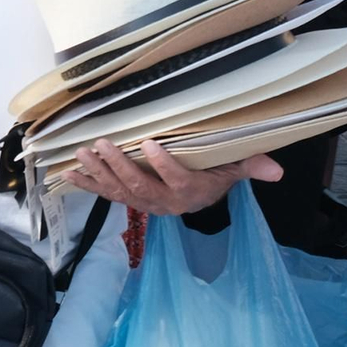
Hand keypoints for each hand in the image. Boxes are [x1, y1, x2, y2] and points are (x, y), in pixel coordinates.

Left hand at [61, 137, 281, 214]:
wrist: (201, 198)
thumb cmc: (215, 174)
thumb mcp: (233, 168)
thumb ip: (250, 166)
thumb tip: (277, 170)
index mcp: (190, 192)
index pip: (177, 180)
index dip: (163, 164)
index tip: (149, 143)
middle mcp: (165, 202)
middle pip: (141, 186)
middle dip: (119, 166)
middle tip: (103, 144)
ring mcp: (144, 203)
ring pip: (120, 191)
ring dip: (99, 172)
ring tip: (83, 153)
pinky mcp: (129, 200)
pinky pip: (106, 194)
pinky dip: (87, 184)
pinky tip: (68, 173)